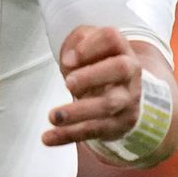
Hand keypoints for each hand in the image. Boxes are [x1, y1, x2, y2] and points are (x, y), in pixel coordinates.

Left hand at [43, 25, 163, 150]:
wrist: (124, 97)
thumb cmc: (99, 66)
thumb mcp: (89, 47)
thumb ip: (78, 43)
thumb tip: (70, 61)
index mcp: (121, 49)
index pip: (112, 39)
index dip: (90, 47)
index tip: (68, 60)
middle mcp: (129, 73)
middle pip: (120, 68)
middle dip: (92, 75)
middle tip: (68, 83)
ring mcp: (127, 100)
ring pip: (108, 104)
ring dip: (78, 111)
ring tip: (53, 116)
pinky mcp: (117, 124)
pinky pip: (93, 130)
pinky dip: (68, 135)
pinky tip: (48, 138)